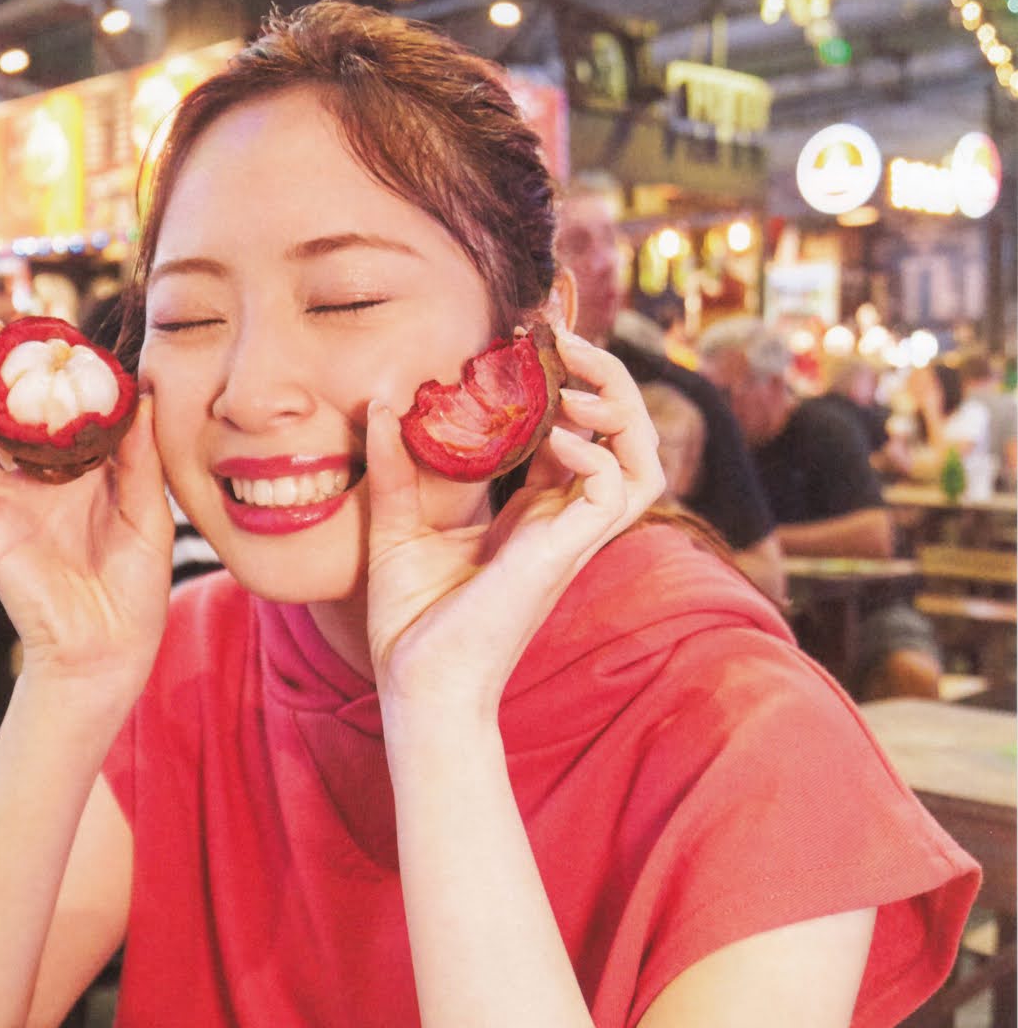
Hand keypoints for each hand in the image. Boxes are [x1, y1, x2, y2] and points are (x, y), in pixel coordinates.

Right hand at [0, 325, 175, 690]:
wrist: (110, 649)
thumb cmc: (133, 589)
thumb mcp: (149, 510)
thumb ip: (140, 455)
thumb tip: (144, 391)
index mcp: (67, 471)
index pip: (41, 405)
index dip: (40, 366)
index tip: (54, 329)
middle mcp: (27, 479)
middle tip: (2, 328)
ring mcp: (1, 500)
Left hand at [366, 328, 665, 716]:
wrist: (418, 688)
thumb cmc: (412, 625)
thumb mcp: (395, 529)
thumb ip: (394, 467)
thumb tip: (384, 403)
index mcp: (532, 515)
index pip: (574, 434)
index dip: (567, 383)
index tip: (532, 340)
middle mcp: (562, 522)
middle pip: (626, 436)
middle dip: (608, 380)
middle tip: (564, 340)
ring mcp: (570, 540)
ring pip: (643, 459)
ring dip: (621, 409)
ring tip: (573, 380)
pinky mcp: (564, 556)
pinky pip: (617, 491)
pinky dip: (596, 453)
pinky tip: (553, 437)